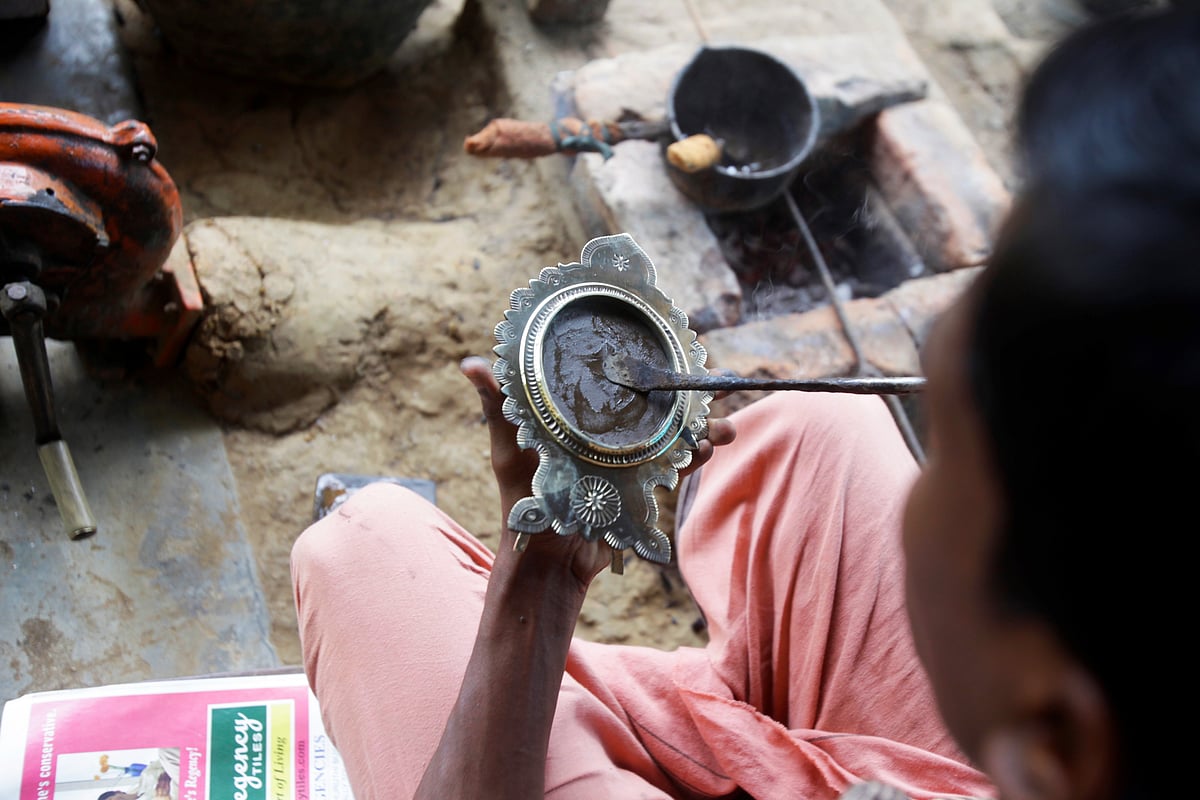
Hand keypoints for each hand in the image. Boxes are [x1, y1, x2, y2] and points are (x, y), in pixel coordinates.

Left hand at [459, 356, 735, 582]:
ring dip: (701, 426)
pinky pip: (674, 467)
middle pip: (655, 402)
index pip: (617, 379)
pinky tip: (710, 448)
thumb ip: (496, 406)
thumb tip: (469, 362)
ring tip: (723, 424)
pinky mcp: (641, 487)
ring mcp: (629, 459)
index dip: (645, 362)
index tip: (669, 345)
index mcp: (581, 414)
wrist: (546, 560)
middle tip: (714, 381)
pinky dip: (694, 457)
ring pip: (673, 434)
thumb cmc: (521, 499)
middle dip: (687, 392)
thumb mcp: (508, 447)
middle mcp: (609, 431)